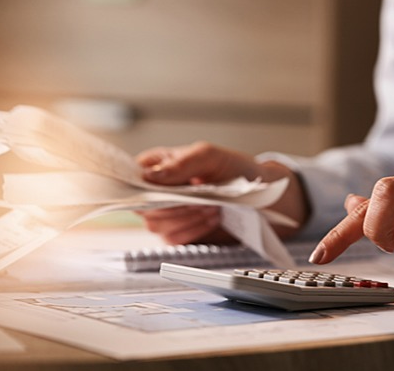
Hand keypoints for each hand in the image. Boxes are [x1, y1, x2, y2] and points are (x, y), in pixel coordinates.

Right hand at [136, 141, 308, 243]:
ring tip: (211, 206)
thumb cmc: (235, 169)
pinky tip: (211, 218)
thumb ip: (181, 163)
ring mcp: (167, 214)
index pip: (131, 177)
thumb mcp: (210, 156)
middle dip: (173, 205)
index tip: (156, 190)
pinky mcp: (180, 233)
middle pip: (143, 206)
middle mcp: (158, 190)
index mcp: (158, 165)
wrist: (262, 195)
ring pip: (156, 225)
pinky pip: (173, 239)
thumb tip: (150, 176)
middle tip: (199, 198)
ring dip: (186, 218)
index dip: (138, 186)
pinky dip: (193, 230)